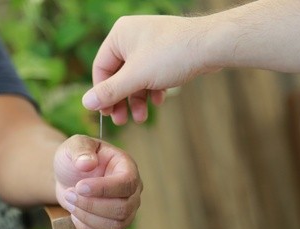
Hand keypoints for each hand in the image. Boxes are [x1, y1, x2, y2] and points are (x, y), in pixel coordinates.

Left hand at [54, 134, 141, 228]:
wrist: (69, 177)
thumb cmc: (75, 158)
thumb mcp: (74, 146)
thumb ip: (81, 149)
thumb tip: (87, 163)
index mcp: (127, 167)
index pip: (126, 183)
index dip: (103, 189)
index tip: (79, 187)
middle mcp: (133, 191)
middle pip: (122, 209)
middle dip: (91, 205)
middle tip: (69, 194)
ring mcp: (127, 210)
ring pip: (115, 226)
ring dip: (87, 217)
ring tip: (70, 202)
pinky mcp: (116, 225)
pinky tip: (75, 216)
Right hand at [82, 15, 217, 123]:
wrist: (212, 46)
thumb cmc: (172, 55)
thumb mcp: (136, 77)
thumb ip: (110, 91)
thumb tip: (86, 103)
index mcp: (119, 35)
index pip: (101, 68)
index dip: (102, 93)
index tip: (106, 114)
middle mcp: (132, 37)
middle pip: (118, 75)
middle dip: (121, 100)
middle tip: (121, 121)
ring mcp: (149, 45)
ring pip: (136, 78)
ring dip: (137, 99)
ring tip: (142, 118)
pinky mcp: (164, 53)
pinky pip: (151, 74)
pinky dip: (152, 89)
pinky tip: (158, 101)